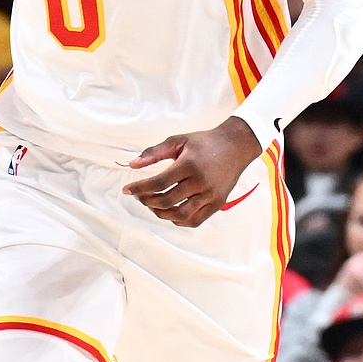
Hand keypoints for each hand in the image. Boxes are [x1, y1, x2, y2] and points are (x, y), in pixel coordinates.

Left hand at [123, 117, 260, 226]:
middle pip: (167, 201)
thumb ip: (153, 153)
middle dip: (147, 201)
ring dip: (161, 213)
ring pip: (180, 215)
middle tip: (139, 196)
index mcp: (189, 165)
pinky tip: (170, 212)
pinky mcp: (218, 204)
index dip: (139, 188)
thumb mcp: (178, 141)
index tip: (127, 190)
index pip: (158, 183)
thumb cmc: (204, 142)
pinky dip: (178, 221)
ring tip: (152, 204)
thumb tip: (131, 165)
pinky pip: (195, 221)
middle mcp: (201, 182)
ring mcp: (211, 195)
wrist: (235, 146)